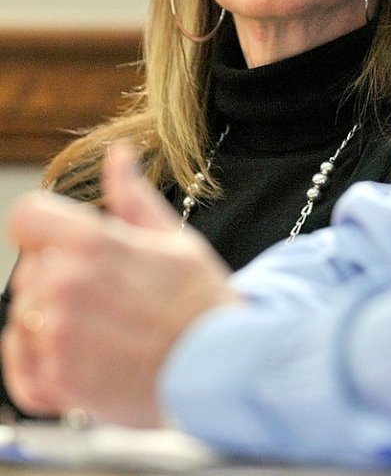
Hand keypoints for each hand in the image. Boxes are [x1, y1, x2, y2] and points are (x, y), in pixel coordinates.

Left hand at [2, 143, 238, 425]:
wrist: (223, 366)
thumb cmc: (199, 301)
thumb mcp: (172, 238)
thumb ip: (133, 197)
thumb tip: (119, 155)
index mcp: (93, 242)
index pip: (26, 216)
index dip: (42, 226)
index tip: (60, 241)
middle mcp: (67, 286)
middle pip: (29, 270)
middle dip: (57, 278)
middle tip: (105, 294)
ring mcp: (58, 337)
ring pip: (23, 319)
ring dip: (50, 323)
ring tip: (99, 330)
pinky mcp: (58, 382)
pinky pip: (19, 370)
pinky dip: (37, 366)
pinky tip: (73, 358)